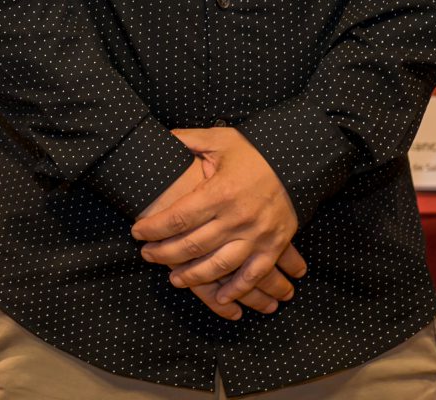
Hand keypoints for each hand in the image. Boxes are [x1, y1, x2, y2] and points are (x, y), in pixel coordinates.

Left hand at [132, 127, 298, 307]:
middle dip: (164, 254)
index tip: (137, 232)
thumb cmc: (254, 151)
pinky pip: (253, 274)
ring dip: (194, 276)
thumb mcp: (219, 139)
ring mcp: (256, 235)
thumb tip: (161, 137)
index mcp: (219, 192)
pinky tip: (220, 298)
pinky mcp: (273, 246)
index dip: (154, 228)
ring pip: (219, 265)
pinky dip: (236, 289)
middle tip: (147, 255)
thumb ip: (188, 140)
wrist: (298, 162)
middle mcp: (236, 218)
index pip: (178, 218)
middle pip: (193, 245)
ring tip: (174, 279)